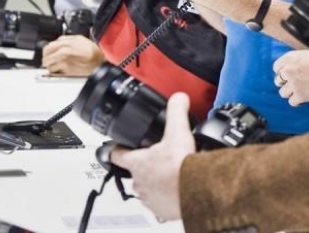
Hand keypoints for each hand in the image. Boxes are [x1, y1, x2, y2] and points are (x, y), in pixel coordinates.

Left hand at [42, 35, 103, 75]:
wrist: (99, 60)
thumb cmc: (92, 50)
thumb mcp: (78, 38)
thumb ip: (65, 39)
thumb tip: (57, 42)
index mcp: (65, 43)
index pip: (47, 47)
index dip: (47, 51)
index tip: (48, 53)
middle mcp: (62, 52)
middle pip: (45, 57)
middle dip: (47, 59)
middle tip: (50, 60)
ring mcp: (64, 62)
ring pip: (48, 66)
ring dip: (51, 66)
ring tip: (56, 65)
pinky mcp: (67, 71)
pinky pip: (55, 73)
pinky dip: (56, 72)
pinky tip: (61, 69)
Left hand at [111, 92, 193, 220]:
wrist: (194, 190)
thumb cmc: (180, 167)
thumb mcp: (178, 131)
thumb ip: (176, 111)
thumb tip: (178, 98)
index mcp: (137, 162)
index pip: (118, 154)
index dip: (116, 150)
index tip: (114, 149)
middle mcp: (139, 181)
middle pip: (135, 172)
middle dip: (145, 166)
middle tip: (158, 161)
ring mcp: (148, 197)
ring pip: (147, 188)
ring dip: (156, 182)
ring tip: (170, 175)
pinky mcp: (161, 209)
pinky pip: (160, 202)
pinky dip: (167, 196)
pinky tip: (178, 188)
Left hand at [273, 48, 308, 105]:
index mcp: (292, 58)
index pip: (276, 66)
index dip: (282, 71)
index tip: (286, 74)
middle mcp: (290, 70)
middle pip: (278, 81)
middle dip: (285, 83)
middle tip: (293, 83)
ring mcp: (294, 84)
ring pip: (283, 93)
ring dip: (290, 93)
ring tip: (299, 91)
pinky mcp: (301, 96)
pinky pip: (292, 102)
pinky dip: (297, 102)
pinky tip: (303, 99)